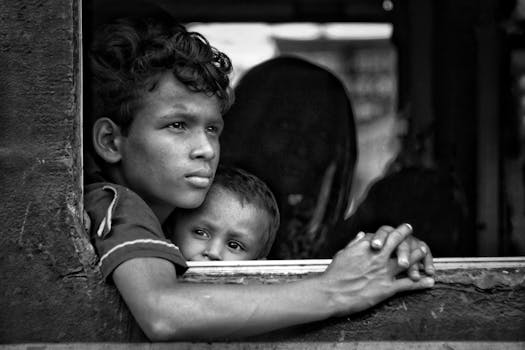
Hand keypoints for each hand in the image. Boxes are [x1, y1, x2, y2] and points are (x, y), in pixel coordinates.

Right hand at [320, 225, 434, 316]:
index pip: (382, 234)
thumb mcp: (342, 254)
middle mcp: (377, 256)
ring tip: (423, 251)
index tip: (397, 228)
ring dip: (417, 256)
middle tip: (411, 231)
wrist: (330, 293)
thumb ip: (354, 244)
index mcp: (365, 247)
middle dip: (405, 235)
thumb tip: (361, 235)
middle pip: (397, 242)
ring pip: (407, 260)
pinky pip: (407, 284)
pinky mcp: (386, 288)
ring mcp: (383, 272)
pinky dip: (420, 283)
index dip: (392, 231)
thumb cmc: (333, 274)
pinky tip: (429, 281)